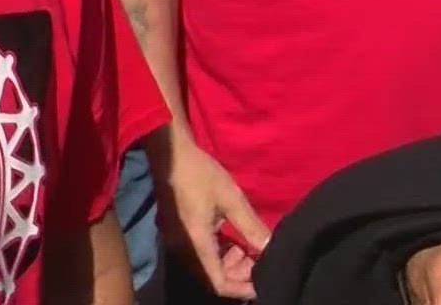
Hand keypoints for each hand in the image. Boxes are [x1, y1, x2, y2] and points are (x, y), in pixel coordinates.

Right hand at [150, 125, 269, 299]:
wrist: (169, 152)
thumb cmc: (200, 173)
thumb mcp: (231, 198)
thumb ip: (251, 227)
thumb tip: (271, 249)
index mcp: (195, 243)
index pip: (218, 283)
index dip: (242, 289)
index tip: (263, 282)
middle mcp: (184, 248)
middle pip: (212, 278)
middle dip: (239, 275)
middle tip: (260, 260)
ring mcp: (178, 241)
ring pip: (206, 267)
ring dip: (229, 264)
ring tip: (250, 249)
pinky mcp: (178, 233)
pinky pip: (200, 255)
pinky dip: (219, 254)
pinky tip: (234, 241)